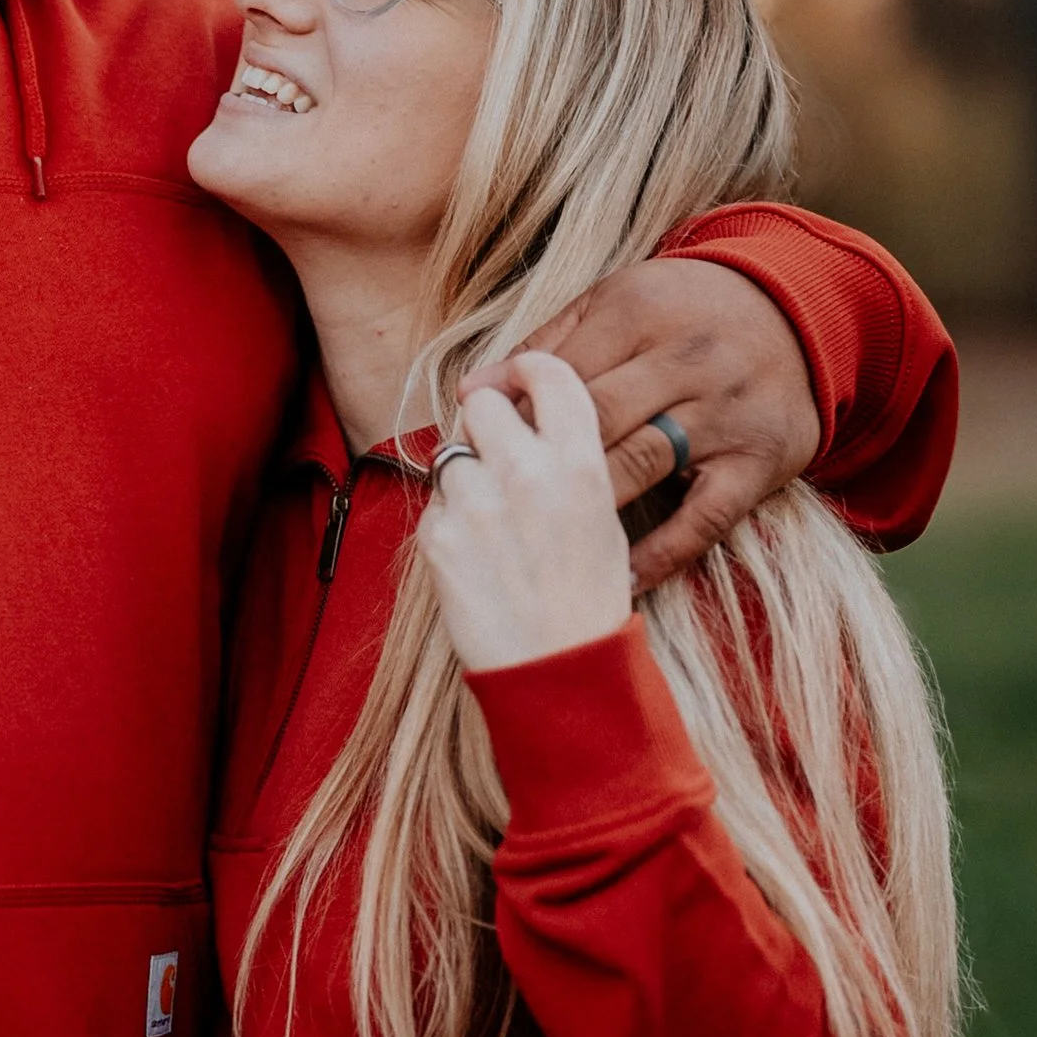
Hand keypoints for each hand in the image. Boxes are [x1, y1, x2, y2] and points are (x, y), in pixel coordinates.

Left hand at [419, 353, 632, 673]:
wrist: (557, 667)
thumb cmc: (586, 597)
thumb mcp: (602, 515)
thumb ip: (567, 459)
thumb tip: (530, 418)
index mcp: (579, 462)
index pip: (548, 374)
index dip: (528, 369)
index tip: (517, 379)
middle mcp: (526, 473)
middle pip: (484, 403)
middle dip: (486, 420)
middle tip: (496, 452)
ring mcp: (476, 504)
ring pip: (451, 453)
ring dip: (464, 475)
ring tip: (492, 521)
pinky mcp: (438, 537)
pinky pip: (435, 505)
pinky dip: (449, 522)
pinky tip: (477, 556)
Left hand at [459, 258, 817, 592]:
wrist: (799, 320)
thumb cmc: (683, 316)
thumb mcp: (618, 304)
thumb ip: (546, 346)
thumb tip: (472, 391)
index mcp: (641, 313)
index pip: (559, 374)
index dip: (512, 415)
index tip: (478, 450)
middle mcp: (686, 360)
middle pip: (594, 419)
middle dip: (539, 462)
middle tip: (500, 502)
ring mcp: (724, 416)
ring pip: (639, 464)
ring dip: (584, 507)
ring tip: (539, 541)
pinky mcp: (757, 465)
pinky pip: (702, 520)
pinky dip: (659, 555)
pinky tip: (617, 577)